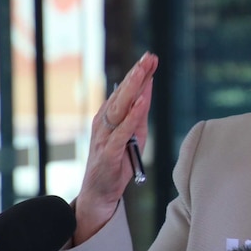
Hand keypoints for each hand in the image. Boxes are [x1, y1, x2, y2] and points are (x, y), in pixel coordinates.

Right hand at [74, 51, 158, 244]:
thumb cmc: (117, 163)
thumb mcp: (134, 135)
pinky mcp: (109, 152)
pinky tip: (142, 101)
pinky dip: (132, 115)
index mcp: (109, 116)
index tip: (151, 57)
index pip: (126, 90)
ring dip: (133, 88)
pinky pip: (122, 130)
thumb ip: (139, 115)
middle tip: (149, 56)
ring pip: (120, 107)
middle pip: (122, 93)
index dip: (139, 73)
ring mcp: (105, 136)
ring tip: (144, 71)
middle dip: (136, 73)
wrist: (99, 193)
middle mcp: (104, 122)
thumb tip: (148, 91)